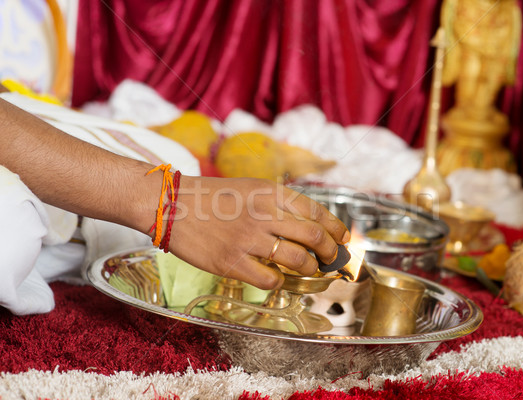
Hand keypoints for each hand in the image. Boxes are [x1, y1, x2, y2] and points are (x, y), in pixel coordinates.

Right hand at [167, 177, 349, 288]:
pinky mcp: (231, 262)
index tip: (342, 238)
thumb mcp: (249, 188)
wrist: (170, 203)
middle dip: (331, 252)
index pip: (317, 211)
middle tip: (332, 259)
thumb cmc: (211, 196)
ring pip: (299, 260)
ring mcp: (248, 239)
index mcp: (270, 193)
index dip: (336, 228)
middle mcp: (264, 214)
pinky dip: (280, 281)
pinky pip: (270, 279)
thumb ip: (278, 202)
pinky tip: (276, 277)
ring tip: (309, 270)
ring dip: (310, 269)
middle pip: (315, 236)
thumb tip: (308, 224)